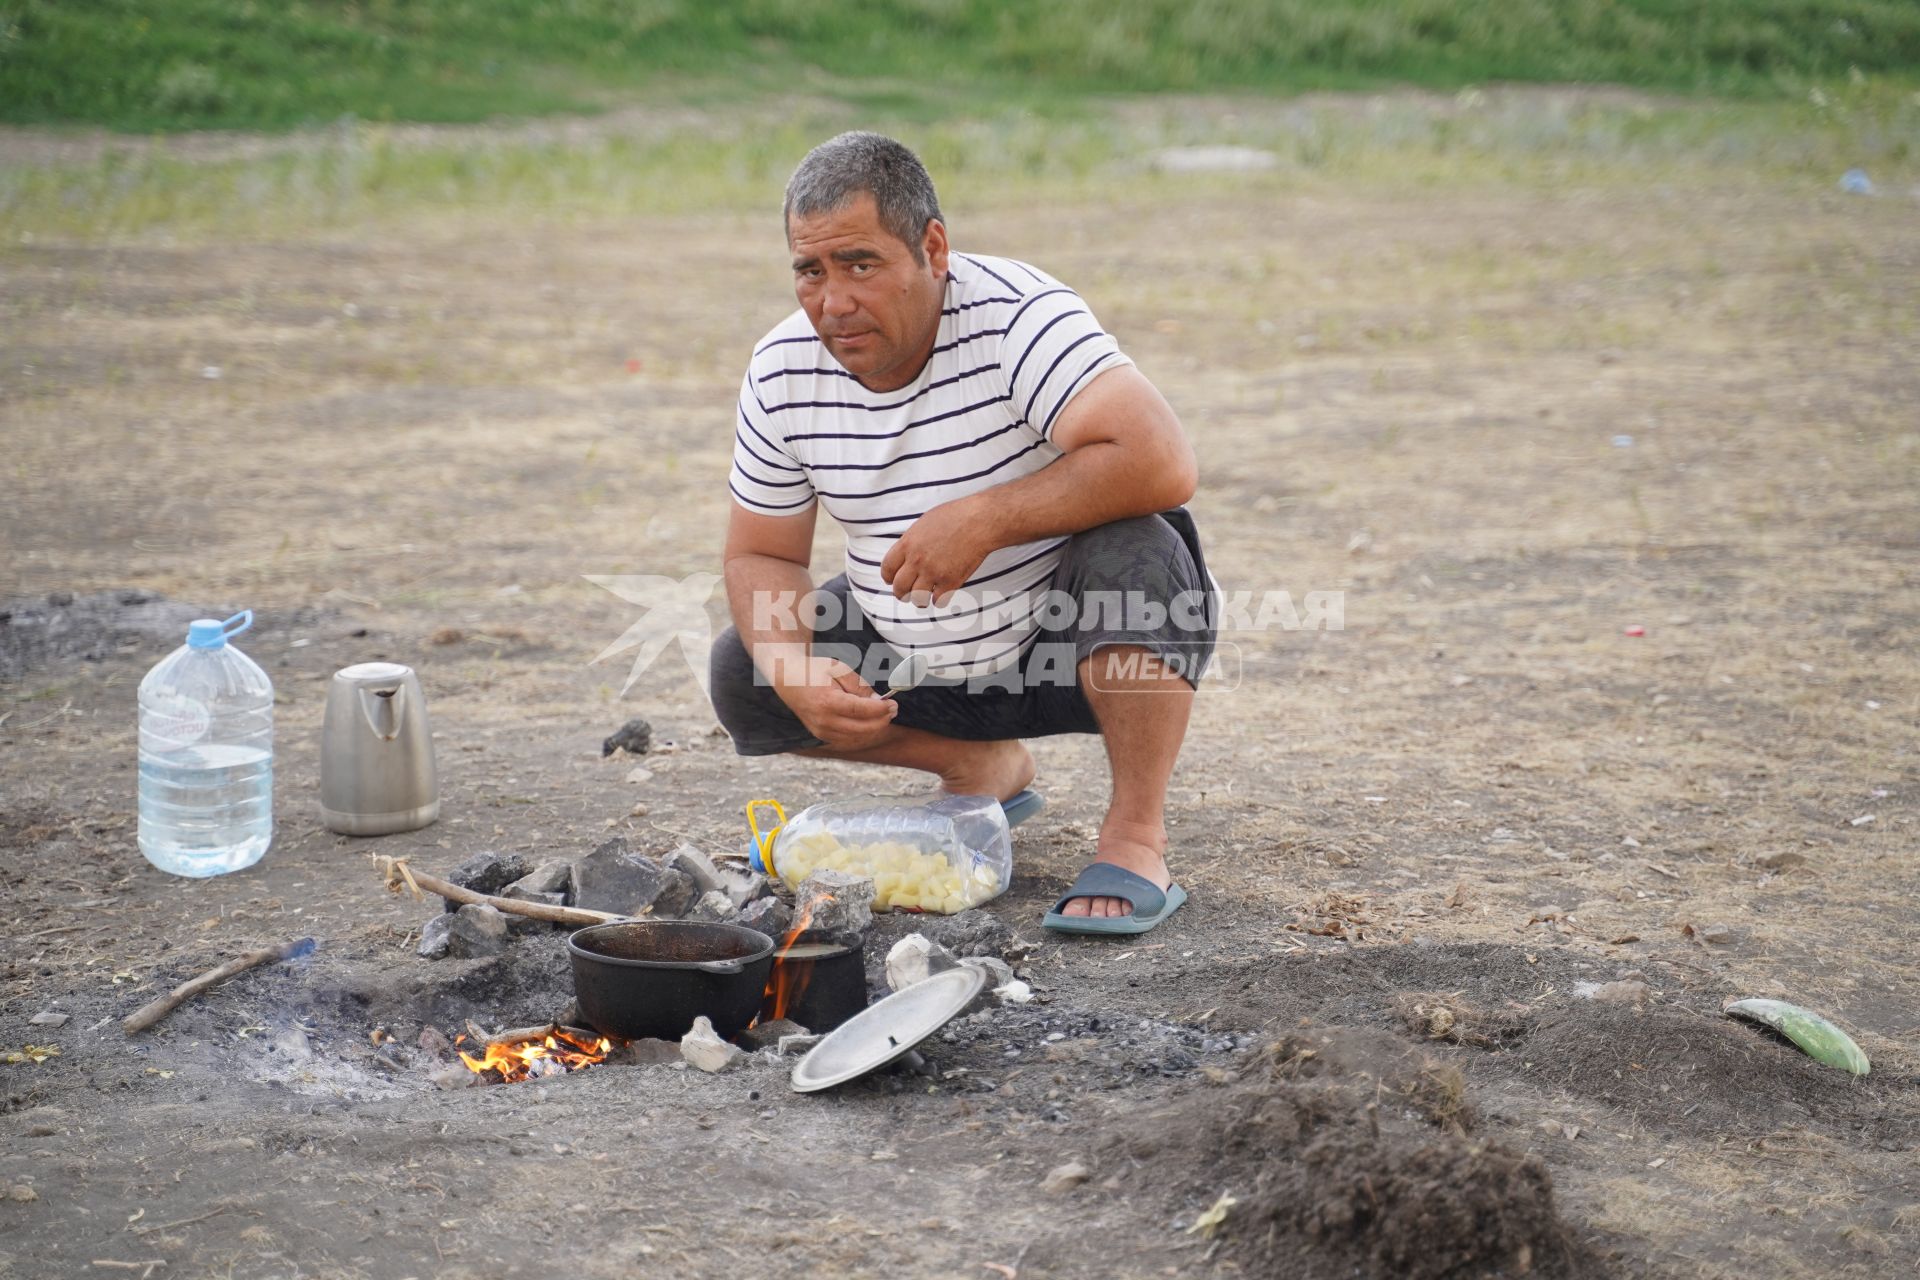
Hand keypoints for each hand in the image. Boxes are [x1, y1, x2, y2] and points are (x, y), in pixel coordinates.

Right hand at [779, 655, 897, 750]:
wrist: (788, 679)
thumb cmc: (813, 671)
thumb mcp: (839, 670)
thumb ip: (860, 686)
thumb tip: (879, 701)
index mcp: (827, 702)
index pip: (862, 710)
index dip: (881, 709)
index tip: (893, 703)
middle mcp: (823, 721)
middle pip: (862, 728)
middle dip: (882, 720)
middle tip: (893, 709)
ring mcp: (821, 731)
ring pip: (856, 738)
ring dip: (874, 729)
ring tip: (883, 715)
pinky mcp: (821, 736)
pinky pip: (847, 741)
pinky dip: (861, 734)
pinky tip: (869, 723)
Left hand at [880, 497, 994, 605]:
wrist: (979, 521)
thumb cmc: (956, 516)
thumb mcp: (924, 523)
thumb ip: (913, 540)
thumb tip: (907, 553)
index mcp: (908, 544)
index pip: (887, 568)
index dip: (888, 577)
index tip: (892, 580)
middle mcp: (917, 560)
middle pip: (899, 588)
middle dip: (901, 593)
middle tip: (905, 594)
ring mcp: (933, 573)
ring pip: (916, 599)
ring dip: (919, 600)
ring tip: (923, 597)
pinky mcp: (950, 582)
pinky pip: (938, 601)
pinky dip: (939, 599)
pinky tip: (941, 593)